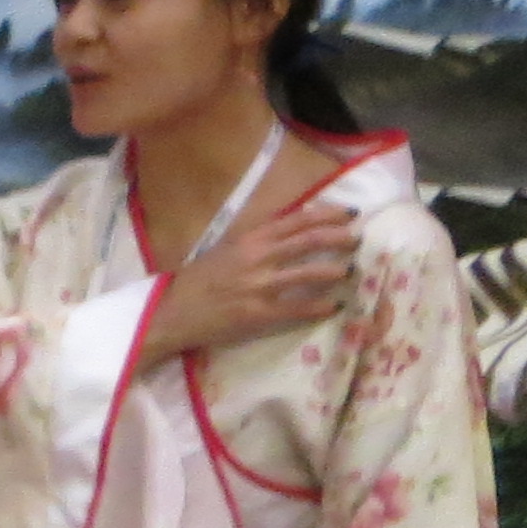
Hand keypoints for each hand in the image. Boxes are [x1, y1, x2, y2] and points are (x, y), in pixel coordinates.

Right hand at [141, 197, 356, 373]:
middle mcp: (257, 257)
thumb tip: (290, 232)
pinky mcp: (258, 313)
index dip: (328, 214)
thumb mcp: (224, 250)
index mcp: (248, 239)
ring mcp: (259, 286)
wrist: (168, 313)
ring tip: (350, 271)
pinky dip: (320, 306)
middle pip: (309, 240)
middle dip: (340, 238)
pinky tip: (335, 306)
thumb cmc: (195, 281)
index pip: (297, 219)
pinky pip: (298, 307)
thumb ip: (256, 241)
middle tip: (357, 240)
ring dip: (336, 270)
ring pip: (310, 272)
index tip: (350, 214)